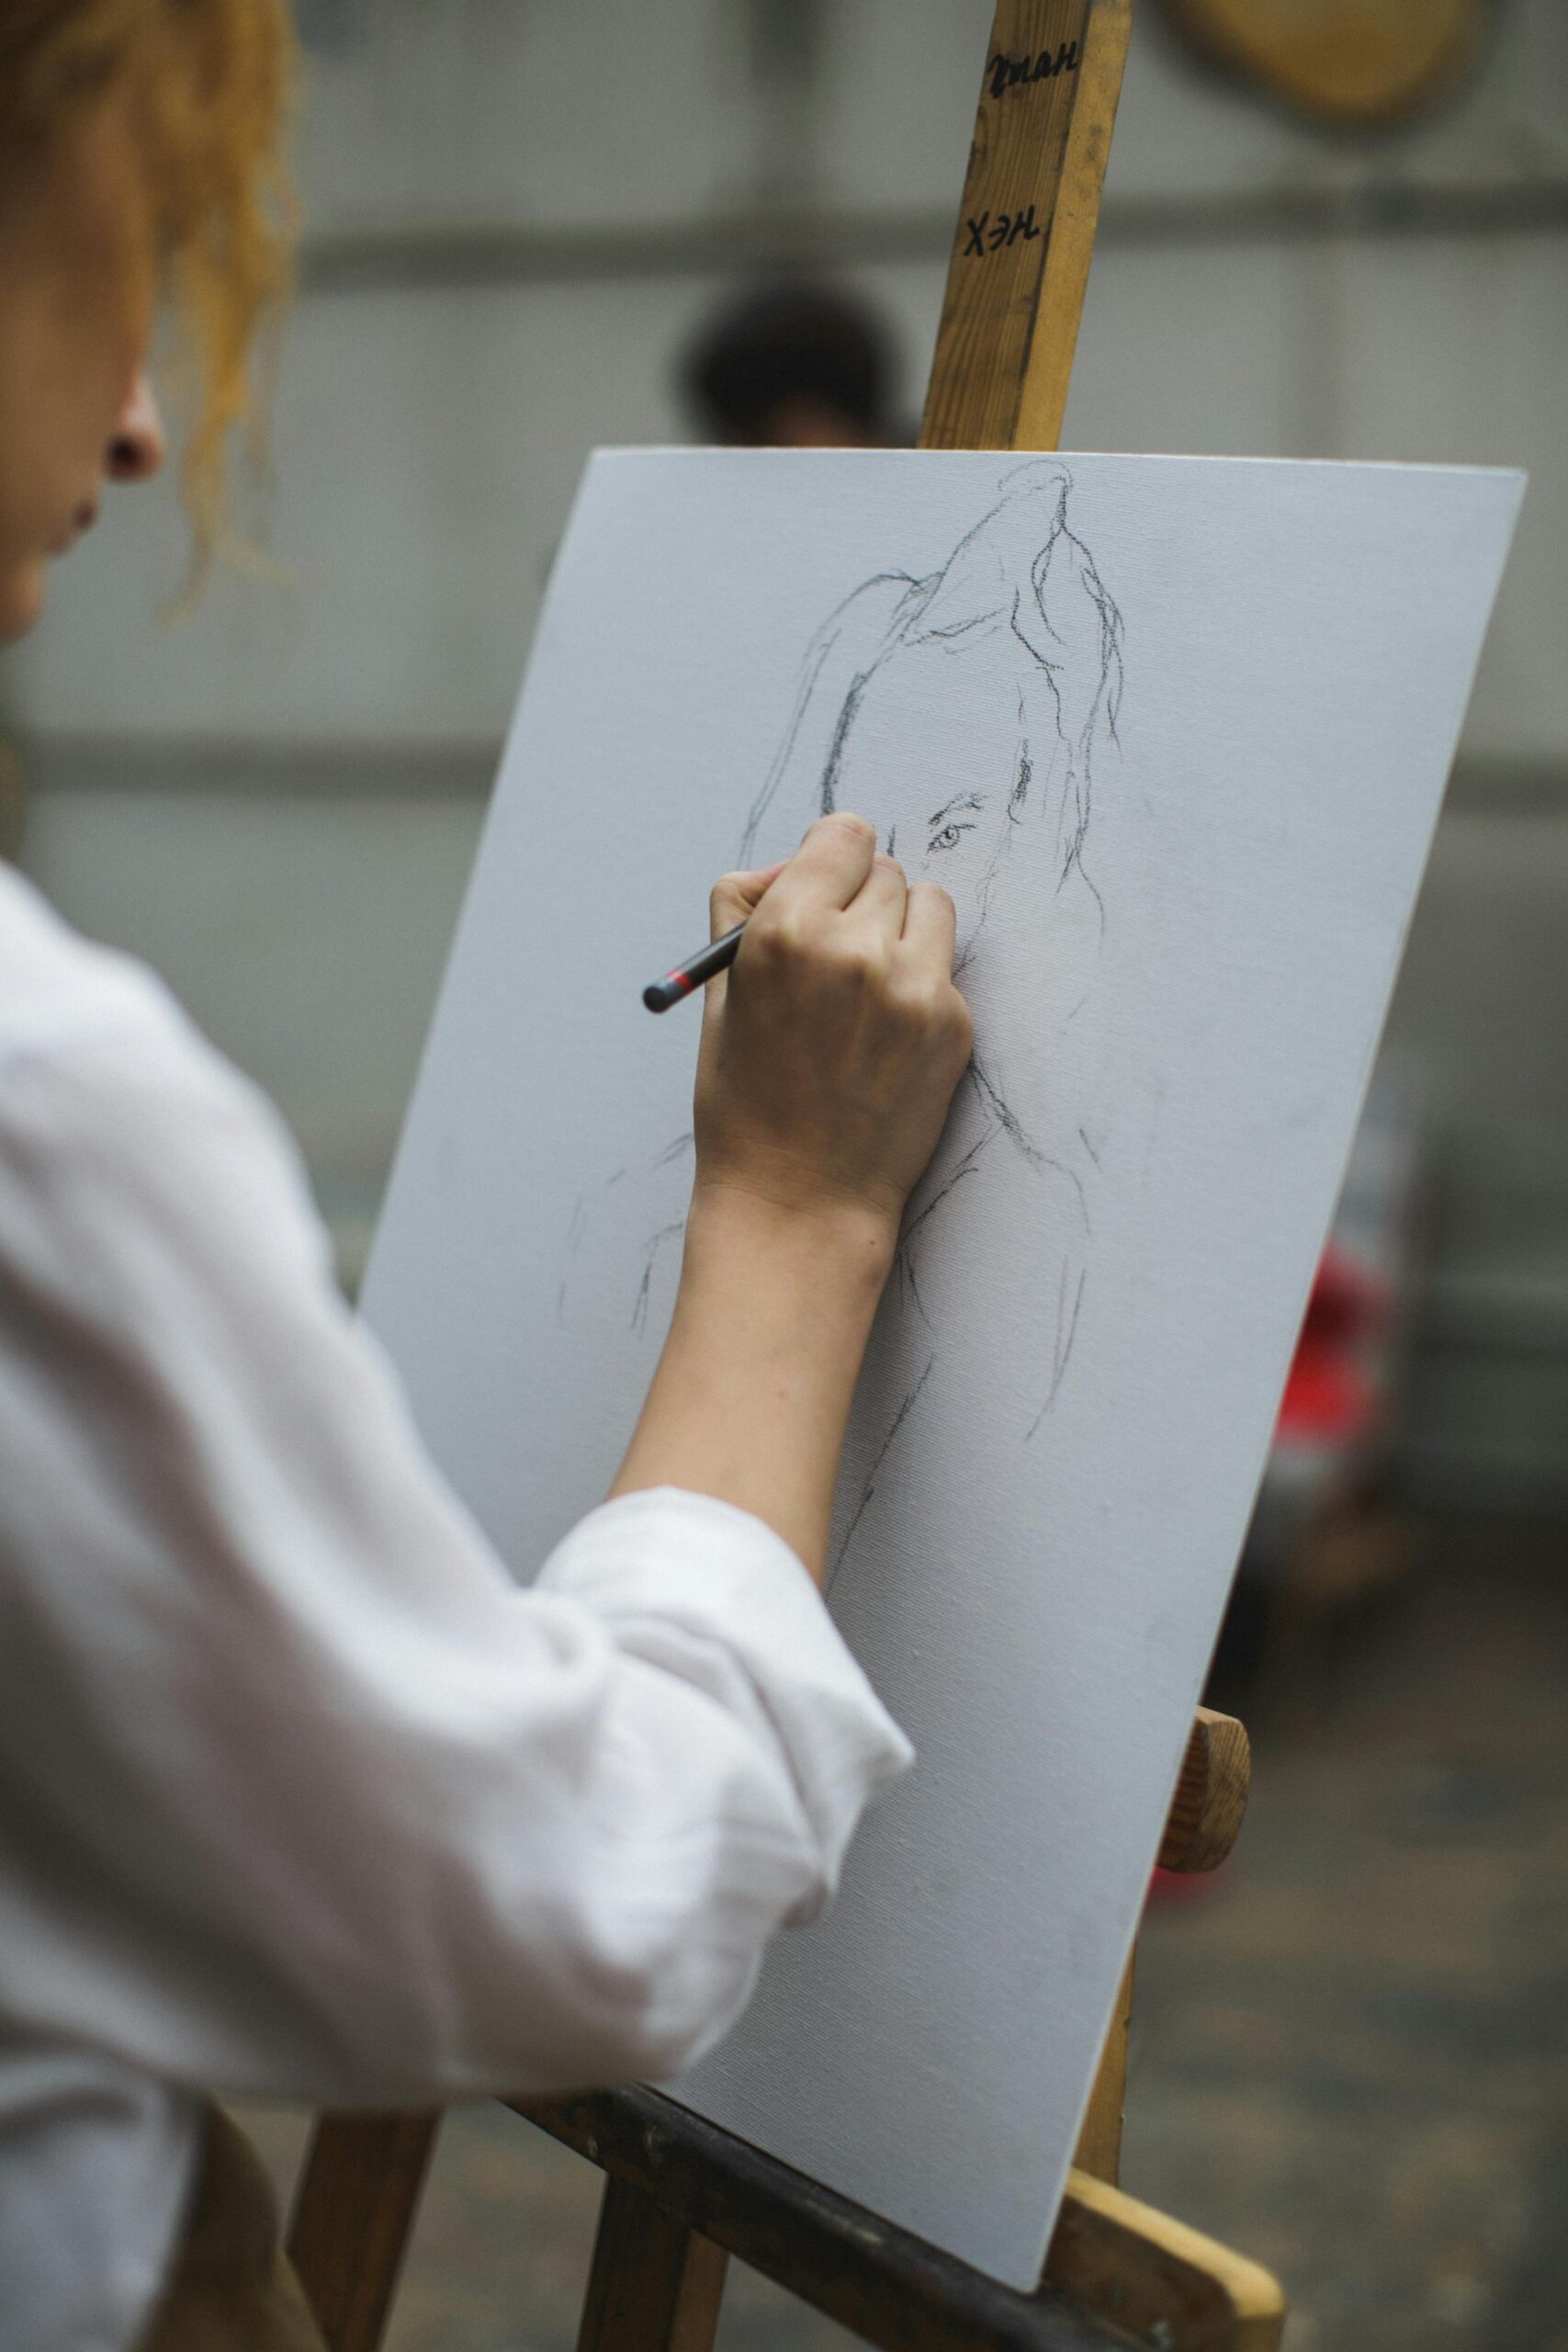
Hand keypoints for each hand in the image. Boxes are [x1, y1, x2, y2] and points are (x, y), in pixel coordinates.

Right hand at [692, 813, 973, 1239]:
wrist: (800, 1201)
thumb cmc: (748, 1104)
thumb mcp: (720, 998)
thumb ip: (743, 912)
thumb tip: (783, 867)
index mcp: (787, 932)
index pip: (843, 835)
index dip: (829, 860)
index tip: (824, 885)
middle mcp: (856, 949)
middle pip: (884, 870)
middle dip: (859, 901)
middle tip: (834, 956)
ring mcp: (914, 987)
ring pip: (929, 906)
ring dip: (901, 931)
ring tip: (864, 991)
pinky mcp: (953, 1025)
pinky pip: (944, 969)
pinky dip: (919, 987)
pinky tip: (883, 1040)